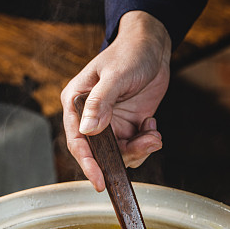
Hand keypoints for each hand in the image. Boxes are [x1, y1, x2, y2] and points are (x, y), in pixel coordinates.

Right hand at [60, 11, 170, 190]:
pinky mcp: (127, 126)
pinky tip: (152, 124)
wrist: (153, 47)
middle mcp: (90, 117)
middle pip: (100, 153)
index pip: (77, 141)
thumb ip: (100, 102)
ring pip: (120, 154)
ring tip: (153, 133)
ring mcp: (110, 123)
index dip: (87, 164)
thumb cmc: (130, 53)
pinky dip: (147, 142)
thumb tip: (88, 129)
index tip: (99, 181)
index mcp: (76, 104)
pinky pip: (134, 147)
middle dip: (124, 155)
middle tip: (145, 144)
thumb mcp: (115, 75)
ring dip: (140, 149)